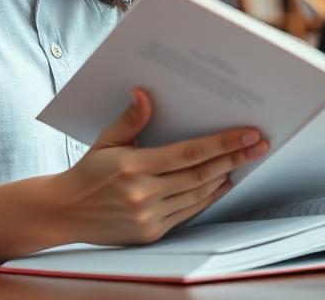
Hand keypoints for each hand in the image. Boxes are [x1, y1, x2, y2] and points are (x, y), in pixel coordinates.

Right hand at [44, 89, 267, 245]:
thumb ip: (129, 119)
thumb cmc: (87, 172)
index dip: (223, 144)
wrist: (65, 212)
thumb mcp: (105, 140)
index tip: (248, 135)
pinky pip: (188, 212)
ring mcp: (149, 216)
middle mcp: (144, 194)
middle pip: (201, 174)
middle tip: (259, 146)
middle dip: (235, 158)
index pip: (189, 153)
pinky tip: (219, 183)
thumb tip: (144, 94)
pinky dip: (208, 197)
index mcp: (133, 167)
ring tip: (243, 161)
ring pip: (199, 194)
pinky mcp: (152, 232)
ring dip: (224, 177)